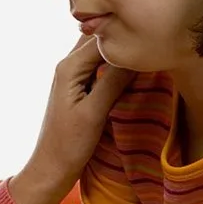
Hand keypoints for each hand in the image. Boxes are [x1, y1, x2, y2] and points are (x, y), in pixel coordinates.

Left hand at [8, 35, 134, 203]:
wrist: (51, 168)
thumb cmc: (70, 144)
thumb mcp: (94, 112)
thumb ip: (113, 81)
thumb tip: (136, 53)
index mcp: (69, 66)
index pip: (102, 38)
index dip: (125, 35)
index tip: (151, 36)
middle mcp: (68, 65)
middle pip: (99, 39)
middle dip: (121, 37)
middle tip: (150, 39)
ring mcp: (73, 76)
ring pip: (99, 52)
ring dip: (119, 51)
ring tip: (145, 50)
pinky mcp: (79, 87)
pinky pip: (99, 66)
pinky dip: (115, 64)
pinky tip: (132, 69)